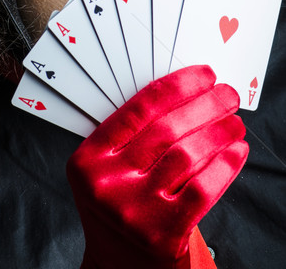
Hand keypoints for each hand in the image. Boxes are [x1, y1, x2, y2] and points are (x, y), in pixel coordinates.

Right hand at [67, 65, 248, 268]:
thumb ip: (134, 136)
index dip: (178, 86)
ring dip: (219, 132)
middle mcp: (105, 183)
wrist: (118, 268)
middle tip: (228, 94)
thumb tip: (188, 94)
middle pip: (166, 128)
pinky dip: (225, 166)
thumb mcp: (109, 169)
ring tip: (234, 122)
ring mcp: (133, 211)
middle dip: (205, 104)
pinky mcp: (161, 235)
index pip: (139, 108)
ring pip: (187, 155)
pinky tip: (235, 151)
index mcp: (88, 158)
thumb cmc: (120, 207)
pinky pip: (202, 189)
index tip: (203, 75)